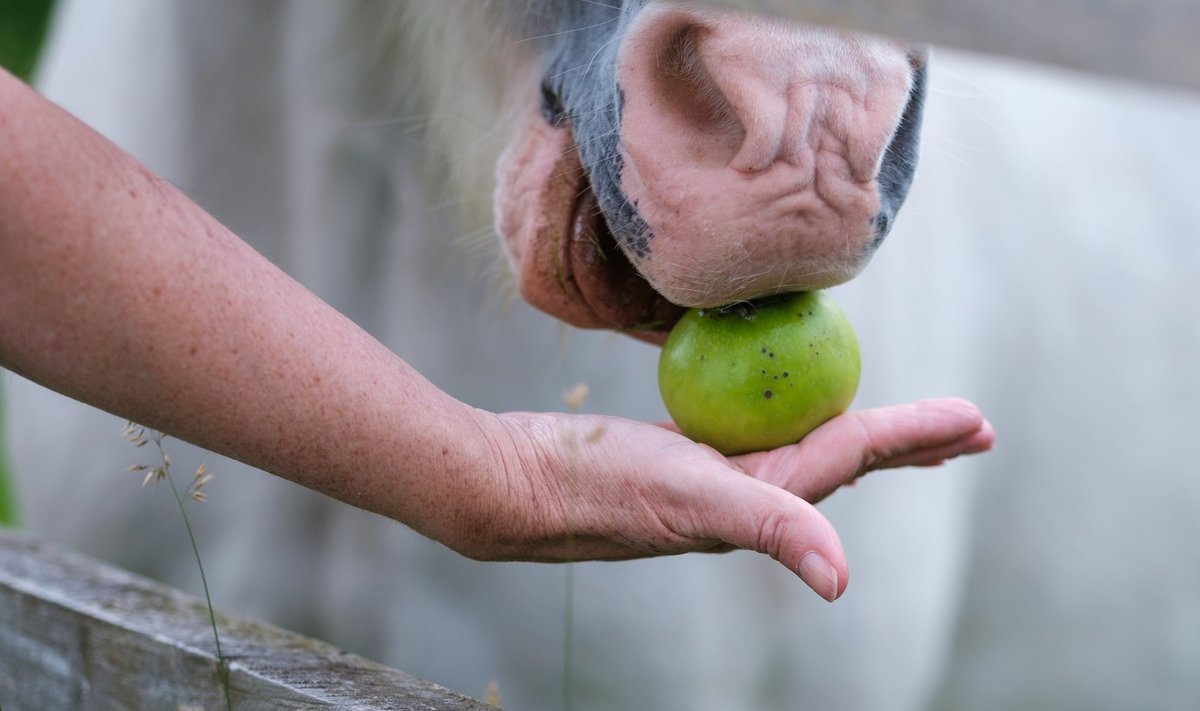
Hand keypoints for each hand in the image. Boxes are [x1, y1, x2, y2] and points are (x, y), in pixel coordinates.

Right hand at [459, 398, 992, 600]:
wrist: (525, 485)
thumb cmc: (602, 488)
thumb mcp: (691, 497)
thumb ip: (770, 529)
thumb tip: (841, 582)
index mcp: (767, 499)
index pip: (858, 455)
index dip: (920, 435)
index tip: (980, 419)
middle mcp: (752, 491)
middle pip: (850, 457)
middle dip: (913, 443)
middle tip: (973, 427)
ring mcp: (720, 473)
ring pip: (808, 440)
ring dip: (861, 428)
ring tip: (901, 424)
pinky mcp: (687, 452)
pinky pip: (757, 423)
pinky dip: (789, 406)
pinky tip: (788, 396)